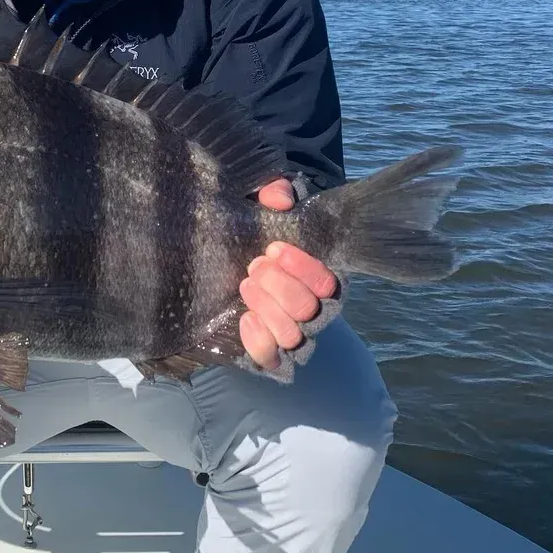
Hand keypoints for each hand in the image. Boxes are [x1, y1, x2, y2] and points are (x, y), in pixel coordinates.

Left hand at [238, 178, 338, 369]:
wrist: (225, 263)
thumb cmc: (254, 234)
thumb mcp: (263, 206)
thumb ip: (274, 192)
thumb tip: (281, 199)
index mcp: (319, 277)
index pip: (327, 282)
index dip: (302, 266)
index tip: (273, 247)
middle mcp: (313, 311)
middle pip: (308, 308)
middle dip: (278, 285)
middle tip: (254, 265)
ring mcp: (292, 335)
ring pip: (292, 335)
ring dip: (267, 308)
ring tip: (245, 285)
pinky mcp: (269, 354)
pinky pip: (272, 360)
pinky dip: (259, 341)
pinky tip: (244, 318)